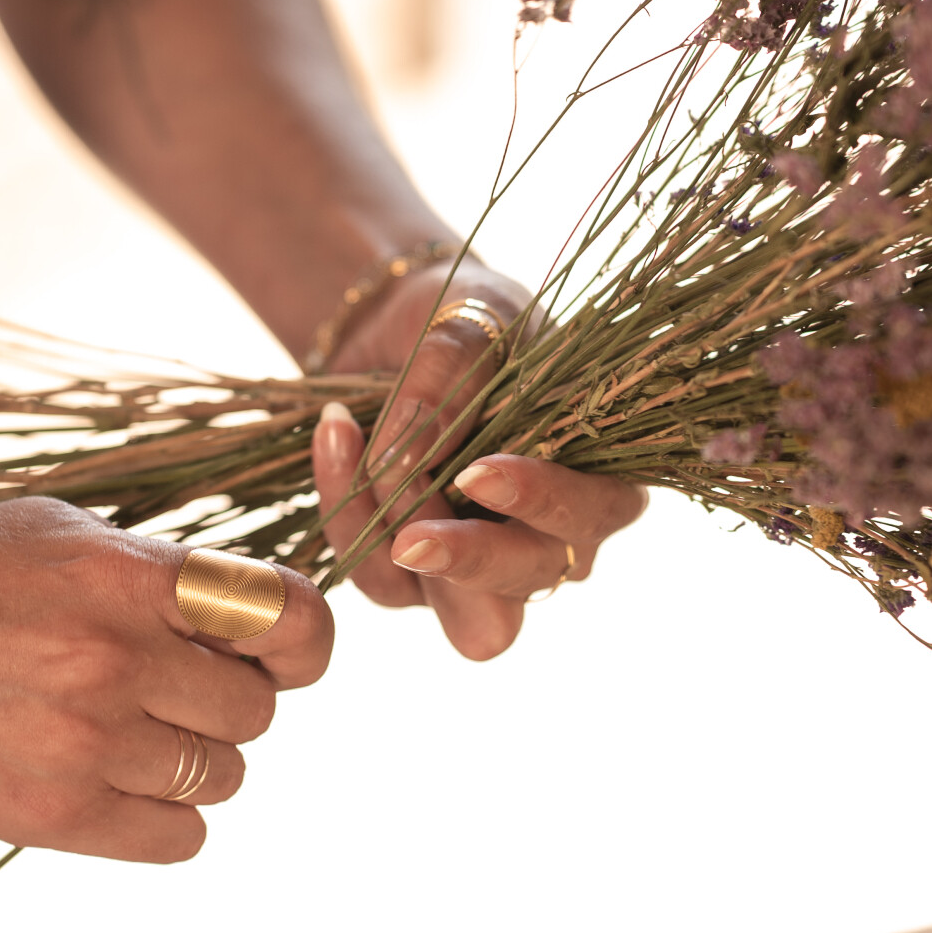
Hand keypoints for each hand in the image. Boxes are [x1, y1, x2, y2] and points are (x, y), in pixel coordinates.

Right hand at [0, 498, 331, 862]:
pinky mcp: (52, 815)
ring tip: (133, 729)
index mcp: (123, 576)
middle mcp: (113, 659)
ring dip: (197, 759)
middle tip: (172, 684)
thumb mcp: (58, 533)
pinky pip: (179, 837)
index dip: (302, 640)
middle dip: (229, 699)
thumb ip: (160, 570)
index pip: (286, 617)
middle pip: (257, 710)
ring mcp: (83, 743)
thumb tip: (261, 615)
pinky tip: (122, 781)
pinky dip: (168, 816)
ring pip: (224, 776)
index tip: (279, 649)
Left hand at [311, 258, 647, 659]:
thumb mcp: (469, 318)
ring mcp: (485, 567)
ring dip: (397, 540)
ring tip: (352, 446)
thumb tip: (412, 458)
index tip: (476, 475)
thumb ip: (452, 375)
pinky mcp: (418, 579)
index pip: (592, 514)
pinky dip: (348, 515)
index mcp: (597, 472)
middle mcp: (552, 535)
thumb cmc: (464, 320)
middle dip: (471, 561)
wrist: (395, 329)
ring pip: (459, 614)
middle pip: (531, 581)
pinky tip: (334, 436)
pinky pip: (384, 581)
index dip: (545, 504)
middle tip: (412, 537)